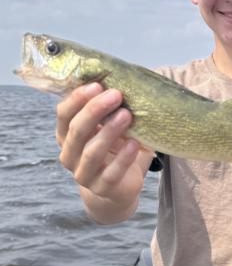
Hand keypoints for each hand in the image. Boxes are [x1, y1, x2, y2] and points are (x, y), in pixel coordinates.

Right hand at [56, 83, 147, 218]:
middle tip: (116, 95)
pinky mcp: (102, 189)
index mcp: (66, 135)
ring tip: (127, 115)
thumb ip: (109, 108)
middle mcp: (69, 154)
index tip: (97, 84)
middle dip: (95, 110)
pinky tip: (135, 144)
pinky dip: (123, 158)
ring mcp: (84, 174)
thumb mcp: (108, 126)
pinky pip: (111, 173)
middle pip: (76, 130)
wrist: (120, 187)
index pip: (63, 114)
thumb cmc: (114, 147)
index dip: (77, 99)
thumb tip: (121, 76)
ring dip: (109, 131)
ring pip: (91, 152)